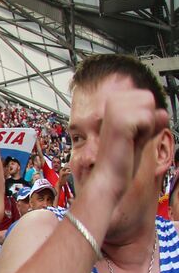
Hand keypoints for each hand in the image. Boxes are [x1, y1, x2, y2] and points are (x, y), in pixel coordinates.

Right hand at [85, 85, 171, 202]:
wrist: (109, 176)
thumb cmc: (121, 158)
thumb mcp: (141, 134)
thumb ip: (152, 122)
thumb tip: (162, 112)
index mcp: (112, 102)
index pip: (146, 96)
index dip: (145, 116)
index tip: (131, 131)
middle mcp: (111, 101)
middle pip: (148, 97)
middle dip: (147, 119)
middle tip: (132, 136)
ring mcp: (114, 109)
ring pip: (149, 106)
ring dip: (146, 125)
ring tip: (131, 138)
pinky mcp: (120, 119)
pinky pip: (148, 118)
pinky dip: (145, 132)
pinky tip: (131, 141)